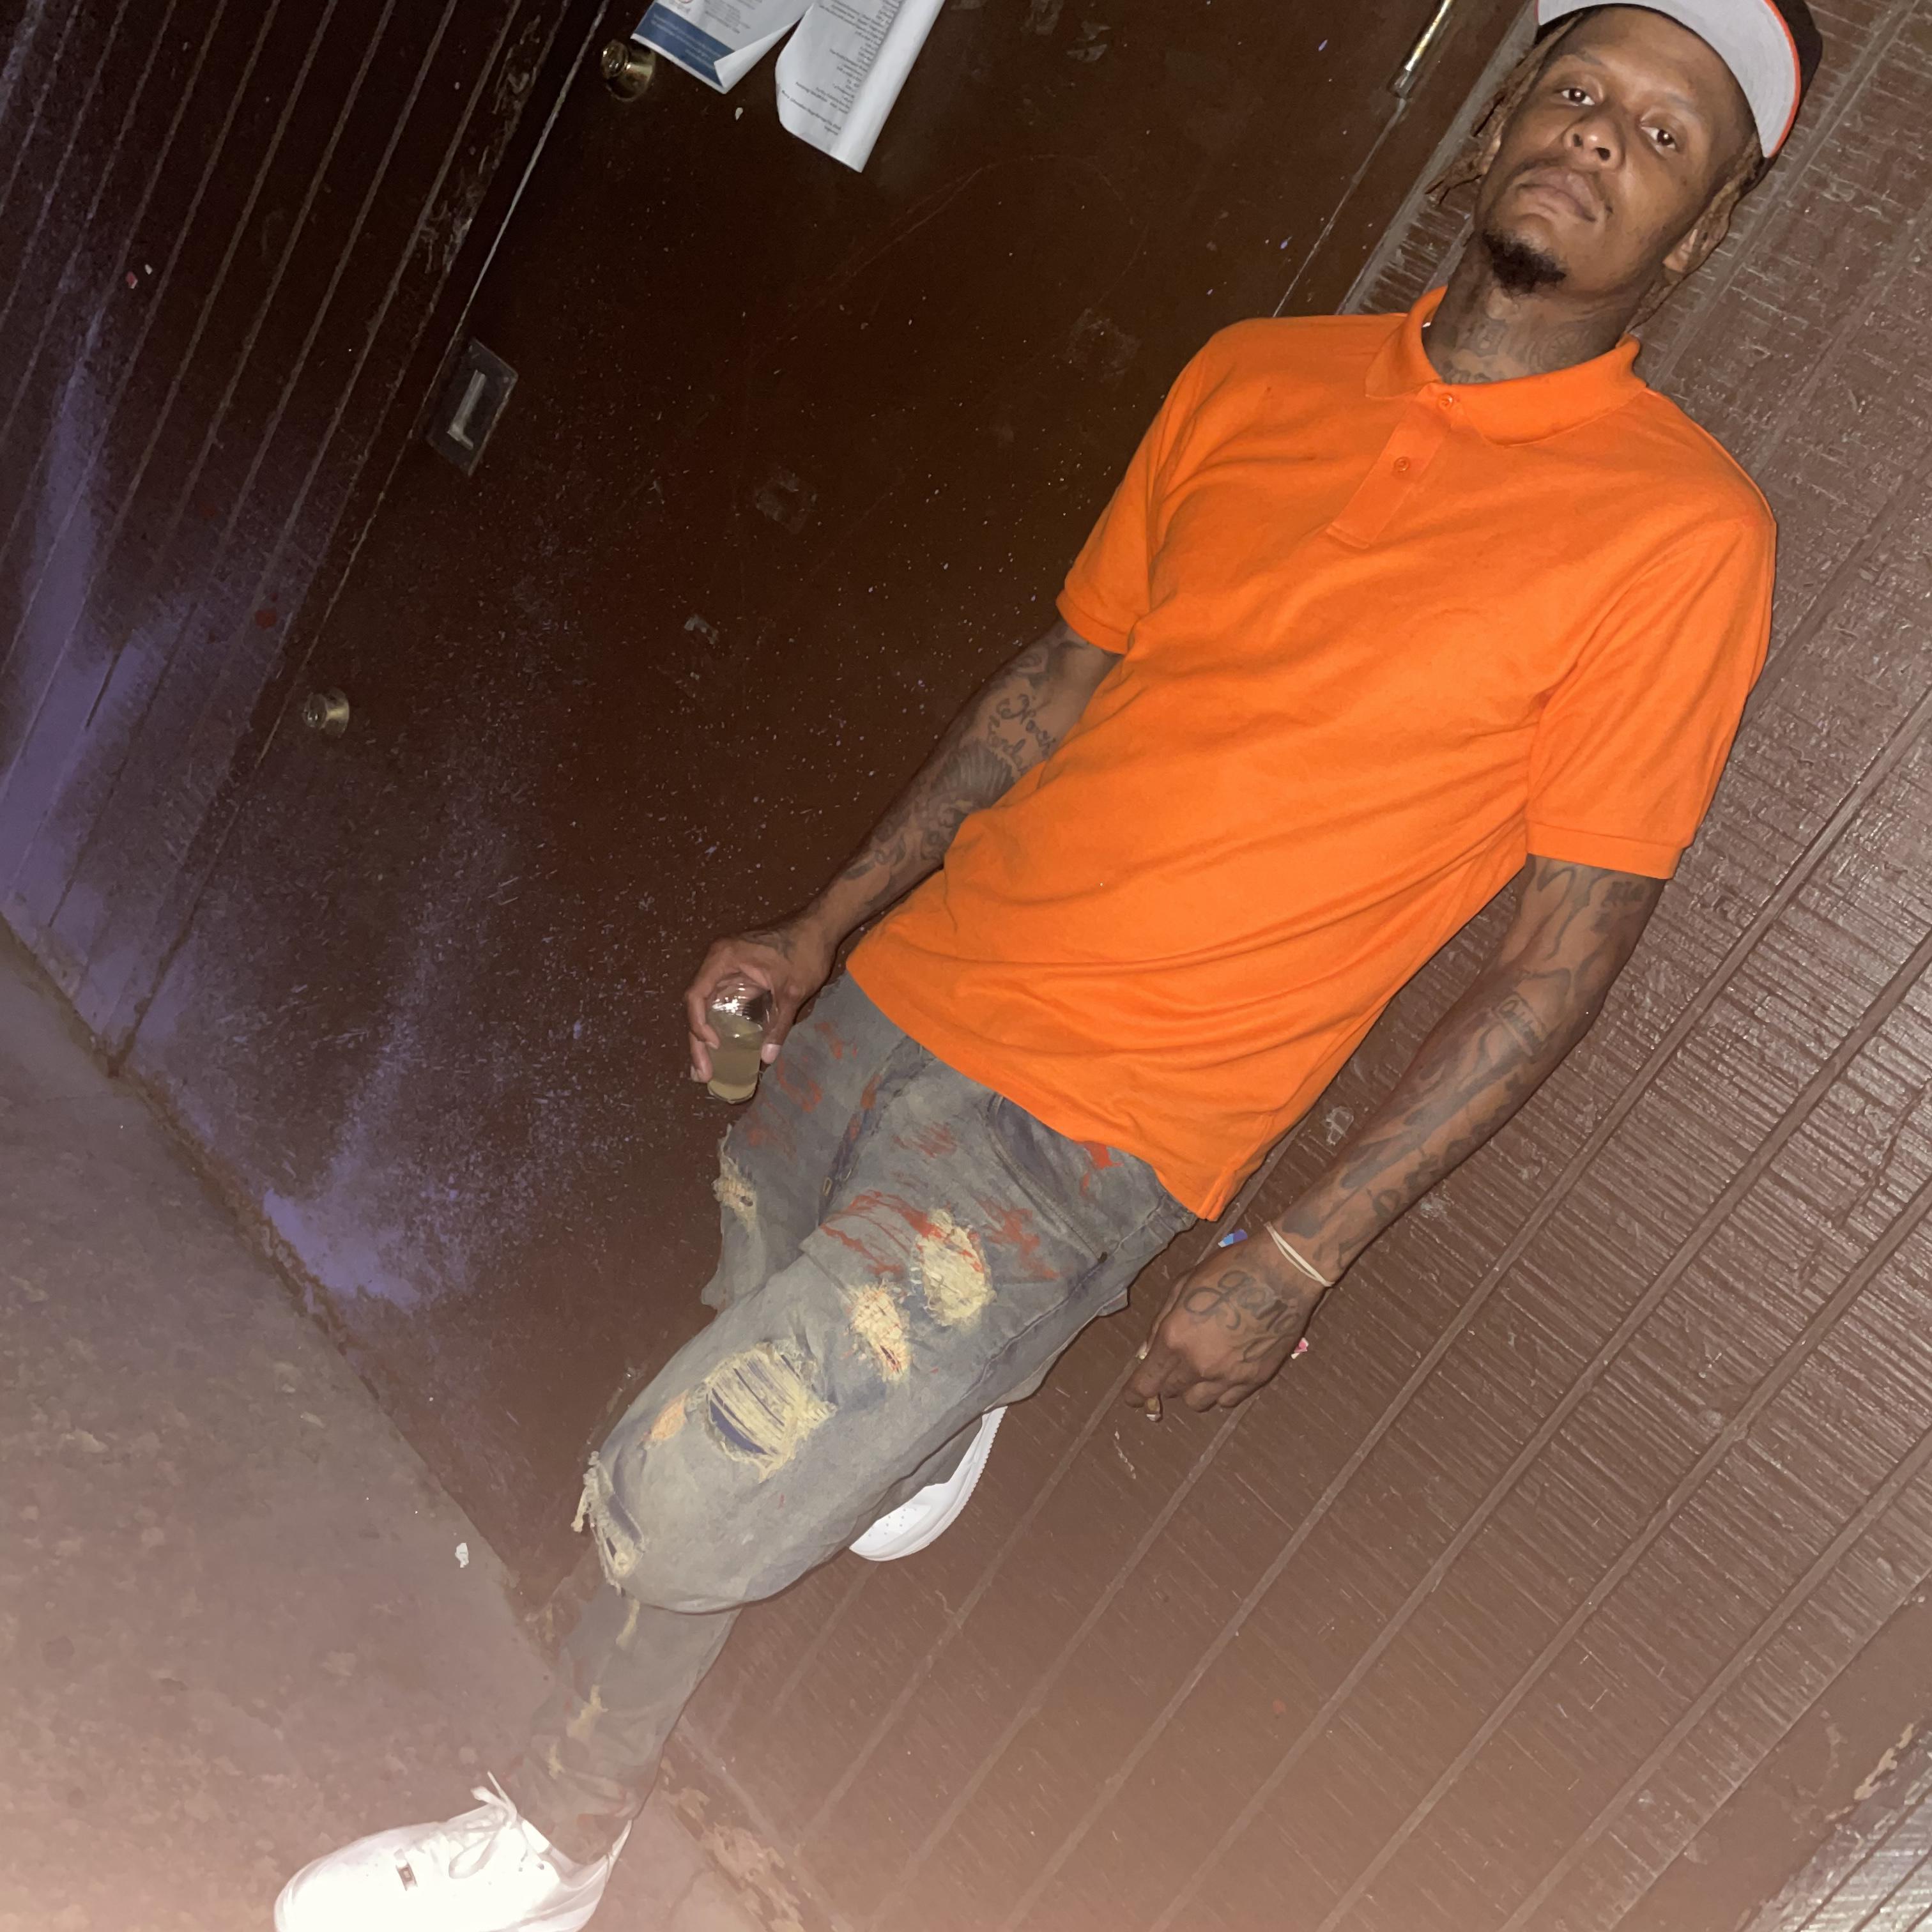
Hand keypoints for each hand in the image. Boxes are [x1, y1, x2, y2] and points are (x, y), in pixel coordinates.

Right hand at [683, 914, 836, 1081]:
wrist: (820, 927)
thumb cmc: (805, 951)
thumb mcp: (793, 991)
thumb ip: (779, 1024)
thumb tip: (768, 1057)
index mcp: (724, 958)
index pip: (696, 996)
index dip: (699, 1025)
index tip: (715, 1046)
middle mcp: (718, 962)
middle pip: (697, 1005)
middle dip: (698, 1041)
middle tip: (702, 1073)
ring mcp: (726, 970)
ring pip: (707, 1007)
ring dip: (705, 1037)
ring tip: (706, 1069)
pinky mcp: (738, 977)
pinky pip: (722, 1003)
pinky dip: (720, 1025)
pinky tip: (722, 1050)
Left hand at [1124, 1245, 1324, 1414]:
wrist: (1281, 1274)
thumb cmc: (1228, 1270)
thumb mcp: (1183, 1286)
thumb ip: (1161, 1322)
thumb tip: (1148, 1349)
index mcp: (1175, 1338)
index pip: (1146, 1383)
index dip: (1134, 1394)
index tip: (1131, 1398)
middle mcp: (1198, 1364)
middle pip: (1171, 1393)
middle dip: (1166, 1382)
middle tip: (1173, 1367)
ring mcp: (1229, 1376)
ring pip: (1199, 1403)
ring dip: (1193, 1390)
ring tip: (1201, 1369)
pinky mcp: (1255, 1379)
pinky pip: (1229, 1401)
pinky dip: (1220, 1392)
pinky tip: (1224, 1373)